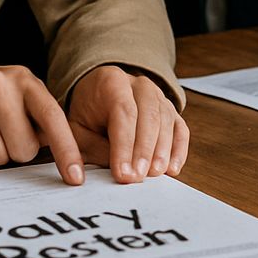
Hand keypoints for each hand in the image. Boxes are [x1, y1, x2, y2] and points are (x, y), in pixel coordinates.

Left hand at [68, 66, 188, 182]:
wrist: (96, 95)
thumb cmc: (86, 115)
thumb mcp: (77, 129)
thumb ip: (93, 147)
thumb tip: (121, 169)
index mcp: (111, 81)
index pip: (123, 112)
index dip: (125, 145)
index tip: (123, 174)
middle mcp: (139, 84)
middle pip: (149, 114)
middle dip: (144, 150)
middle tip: (139, 176)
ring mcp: (158, 95)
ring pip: (166, 120)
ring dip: (162, 150)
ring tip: (154, 174)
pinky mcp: (169, 110)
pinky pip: (180, 128)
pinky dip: (179, 149)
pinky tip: (172, 169)